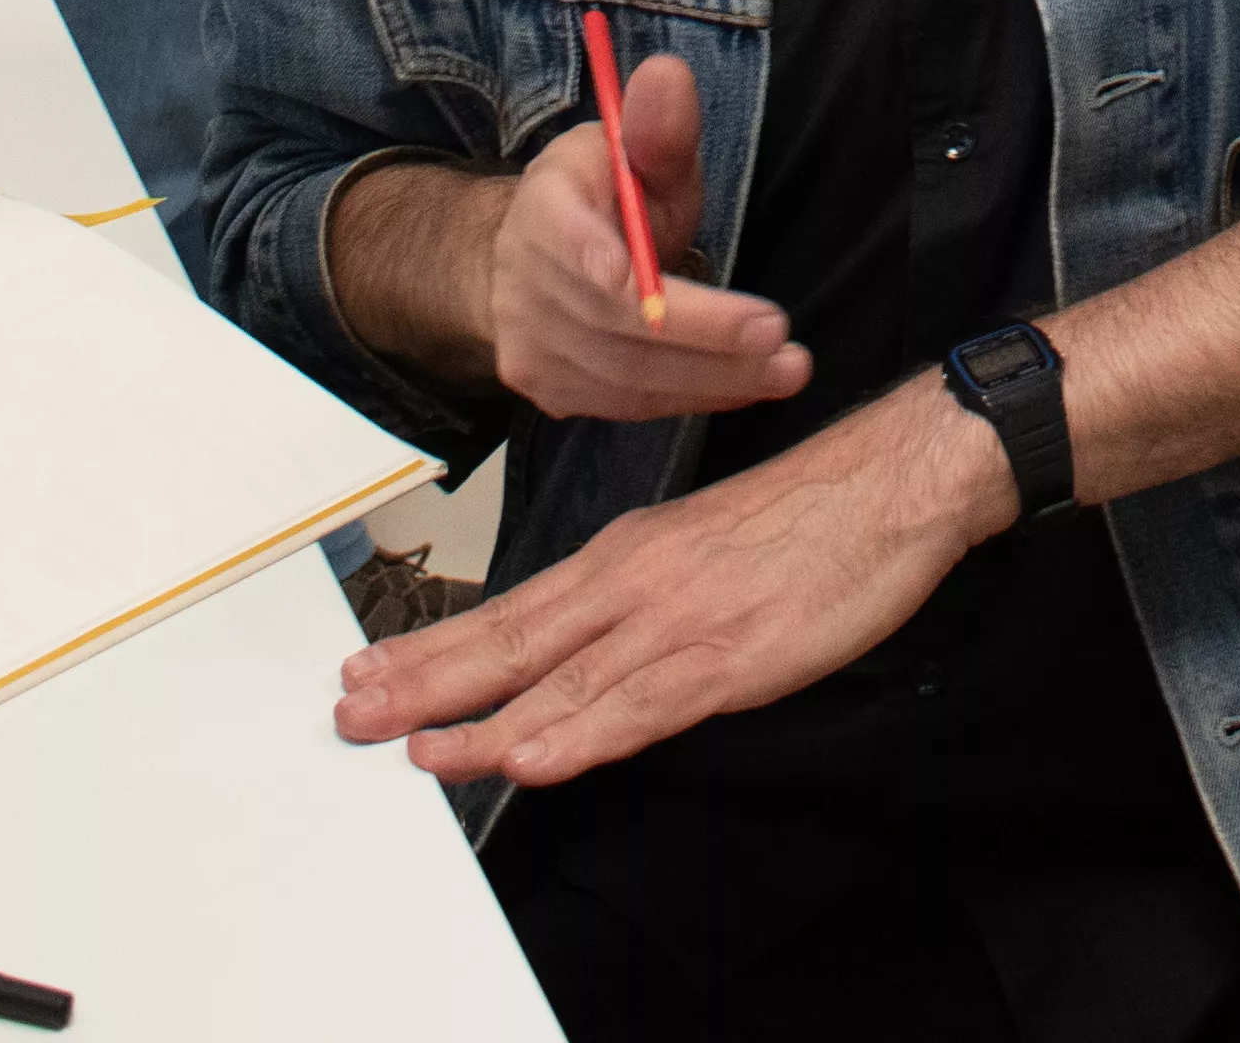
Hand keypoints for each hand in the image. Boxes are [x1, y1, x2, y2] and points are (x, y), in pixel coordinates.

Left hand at [336, 382, 1003, 785]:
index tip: (369, 672)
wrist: (886, 485)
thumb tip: (581, 658)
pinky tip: (534, 755)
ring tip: (418, 752)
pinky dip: (579, 731)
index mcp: (622, 558)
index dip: (433, 649)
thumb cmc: (802, 521)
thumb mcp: (698, 553)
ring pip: (560, 679)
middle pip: (510, 642)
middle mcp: (631, 584)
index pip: (508, 612)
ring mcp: (675, 620)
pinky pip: (638, 703)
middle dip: (424, 684)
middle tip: (353, 714)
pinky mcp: (727, 655)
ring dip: (483, 722)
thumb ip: (637, 607)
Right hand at [489, 52, 808, 422]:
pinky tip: (745, 387)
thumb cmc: (599, 195)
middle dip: (712, 344)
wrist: (530, 257)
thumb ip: (657, 126)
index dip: (663, 296)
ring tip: (786, 372)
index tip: (747, 315)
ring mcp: (528, 347)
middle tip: (787, 348)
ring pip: (627, 381)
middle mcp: (523, 286)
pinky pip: (625, 406)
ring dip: (713, 381)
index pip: (592, 261)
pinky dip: (690, 398)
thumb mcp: (630, 148)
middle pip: (620, 332)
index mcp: (542, 210)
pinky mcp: (548, 390)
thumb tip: (669, 75)